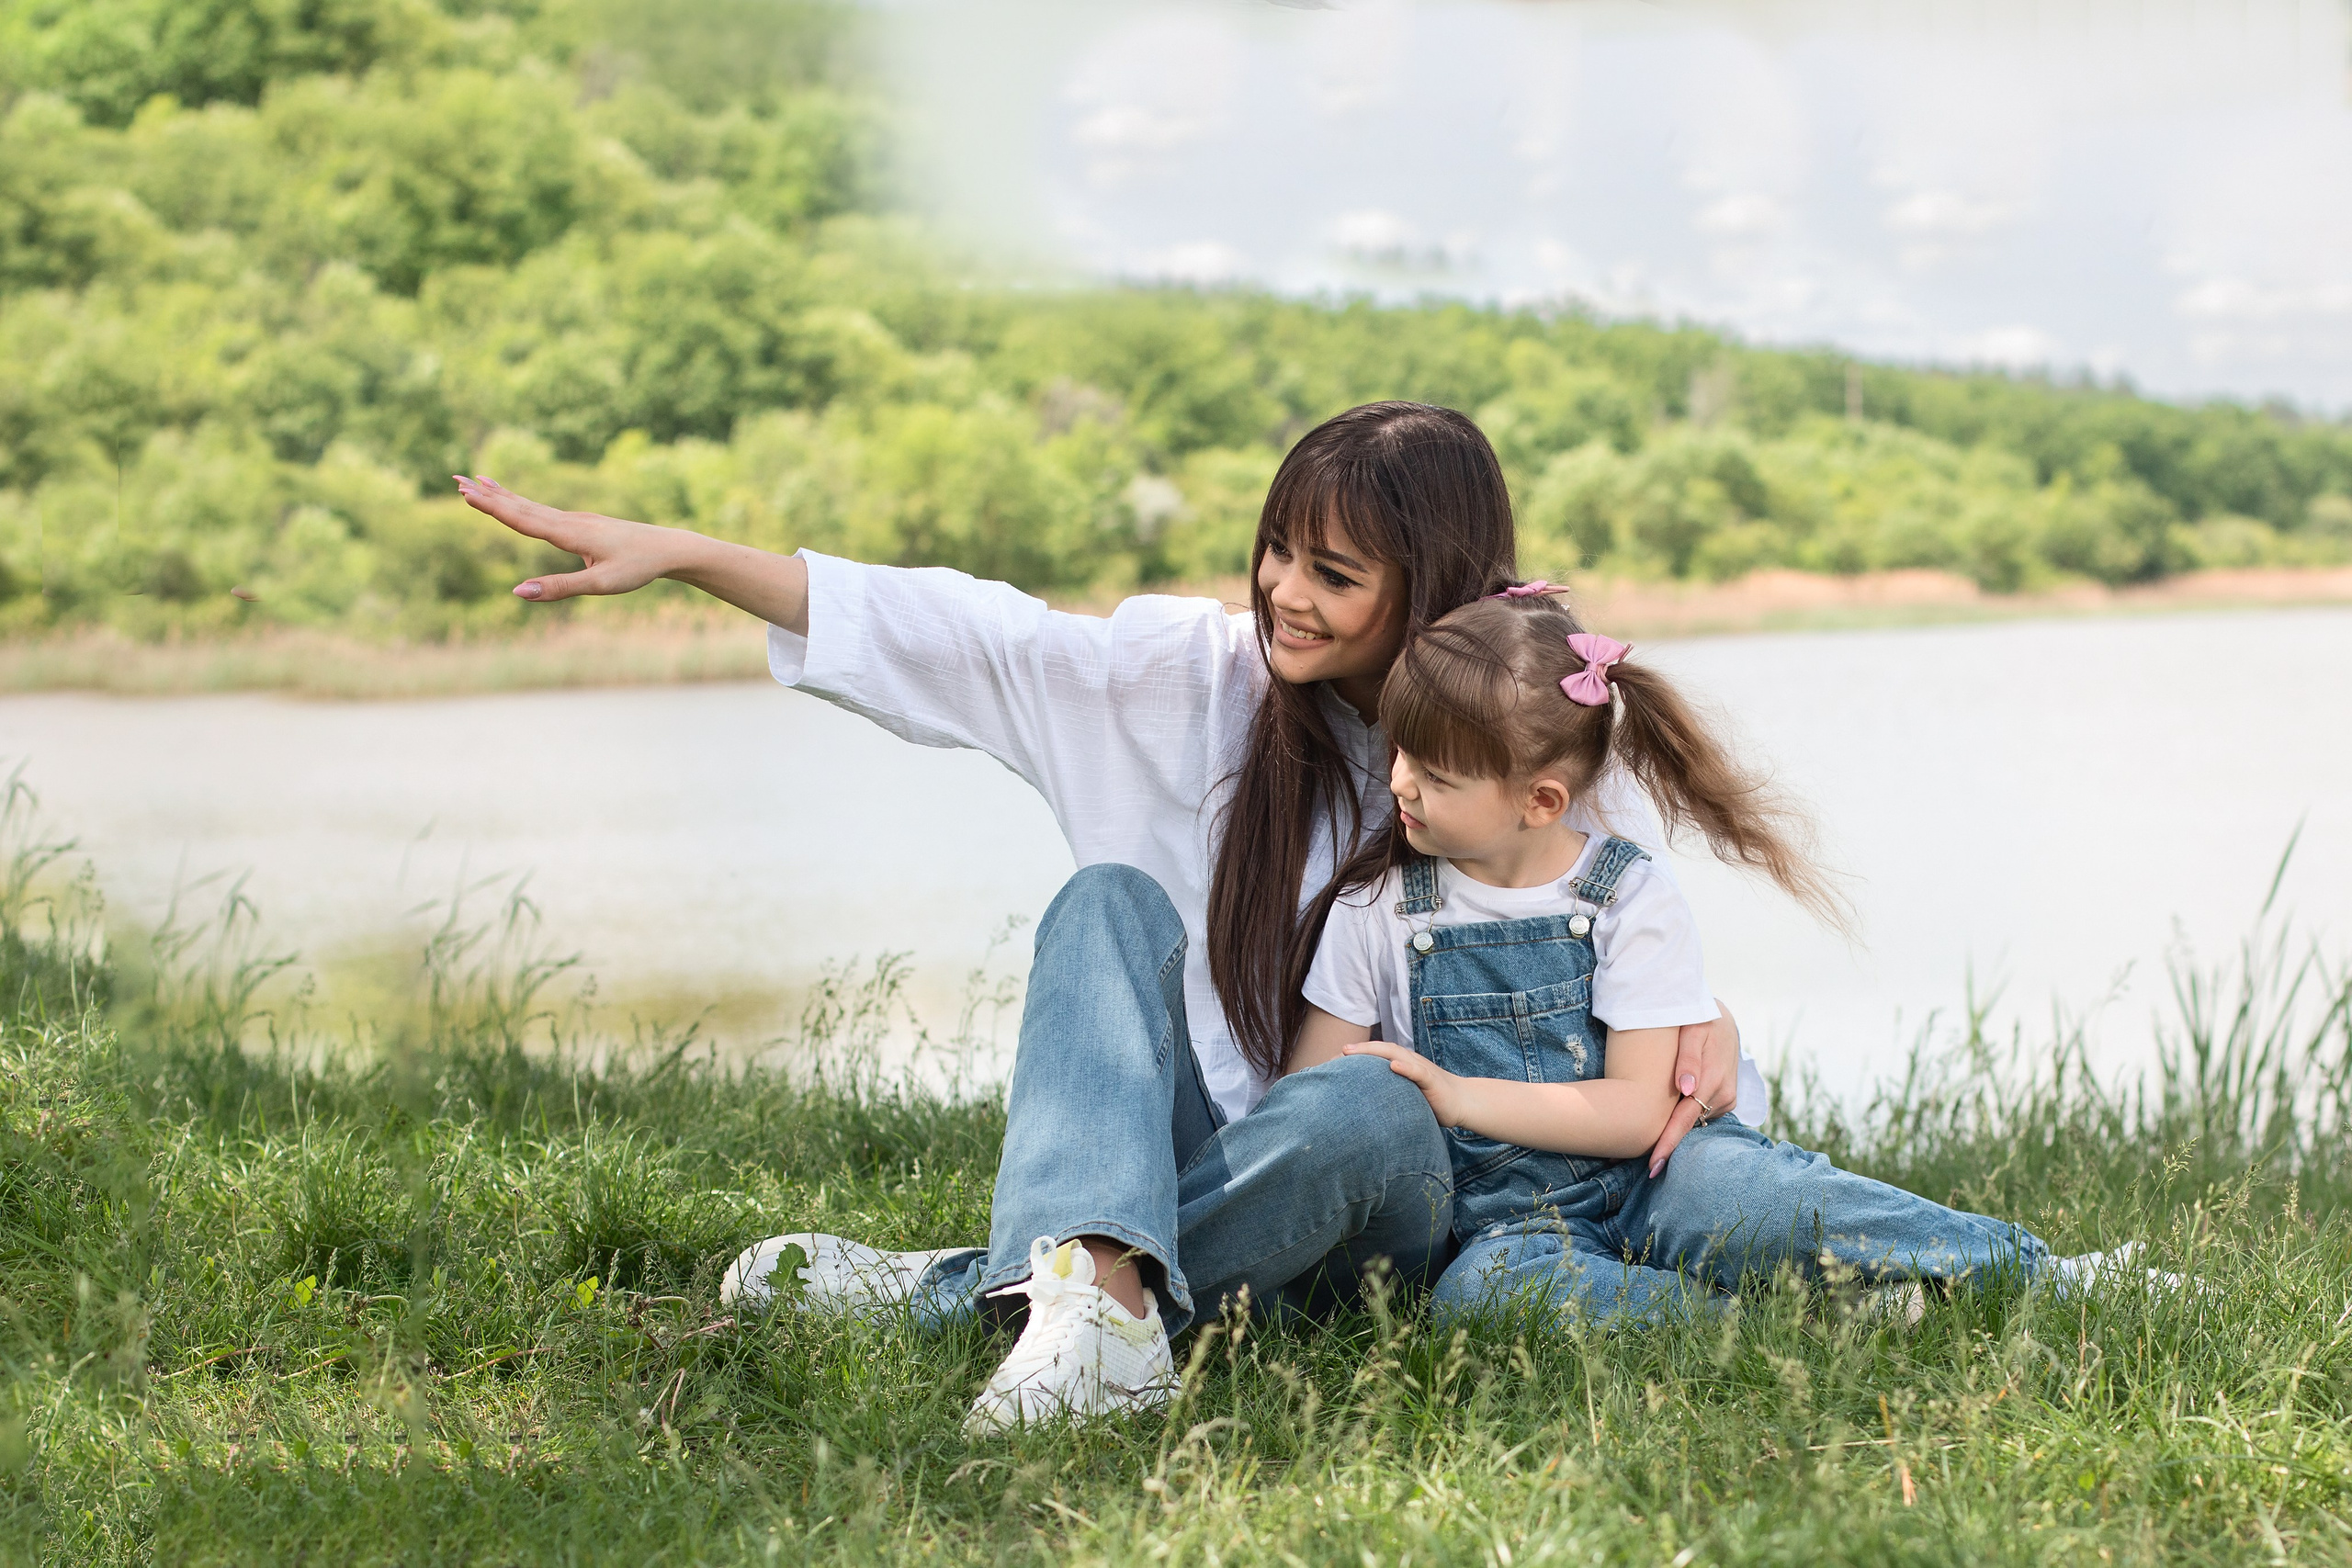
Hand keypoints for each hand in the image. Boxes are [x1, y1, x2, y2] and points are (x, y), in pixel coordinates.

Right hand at [455, 475, 690, 601]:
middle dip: (488, 494)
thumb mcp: (599, 585)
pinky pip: (545, 510)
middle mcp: (569, 521)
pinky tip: (517, 501)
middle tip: (456, 478)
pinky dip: (523, 502)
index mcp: (570, 533)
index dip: (492, 508)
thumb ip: (558, 588)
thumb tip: (517, 592)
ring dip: (502, 494)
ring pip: (531, 505)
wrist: (668, 549)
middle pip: (521, 506)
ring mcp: (576, 520)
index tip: (465, 493)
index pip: (522, 520)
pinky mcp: (583, 524)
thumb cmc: (637, 568)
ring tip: (476, 480)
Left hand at [1342, 1041, 1466, 1125]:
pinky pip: (1418, 1071)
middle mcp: (1408, 1061)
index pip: (1375, 1055)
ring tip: (1354, 1051)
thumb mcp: (1405, 1094)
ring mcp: (1420, 1068)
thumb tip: (1360, 1106)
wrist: (1462, 1101)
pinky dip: (1406, 1067)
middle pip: (1381, 1049)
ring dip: (1374, 1051)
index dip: (1355, 1054)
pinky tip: (1393, 1066)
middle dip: (1359, 1049)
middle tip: (1338, 1052)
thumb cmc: (1430, 1099)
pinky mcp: (1432, 1080)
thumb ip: (1387, 1093)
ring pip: (1396, 1054)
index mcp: (1400, 1064)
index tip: (1332, 1059)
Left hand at [1647, 1001, 1740, 1176]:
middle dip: (1666, 1145)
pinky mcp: (1726, 1099)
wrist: (1724, 1019)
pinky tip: (1667, 1127)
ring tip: (1648, 1149)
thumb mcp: (1693, 1031)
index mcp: (1712, 1080)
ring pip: (1694, 1122)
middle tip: (1642, 1168)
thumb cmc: (1700, 1020)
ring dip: (1675, 1132)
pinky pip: (1701, 1115)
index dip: (1668, 1143)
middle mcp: (1723, 1095)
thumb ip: (1688, 1058)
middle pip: (1688, 1126)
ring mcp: (1726, 1099)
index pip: (1685, 1119)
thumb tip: (1685, 1089)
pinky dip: (1685, 1120)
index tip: (1653, 1164)